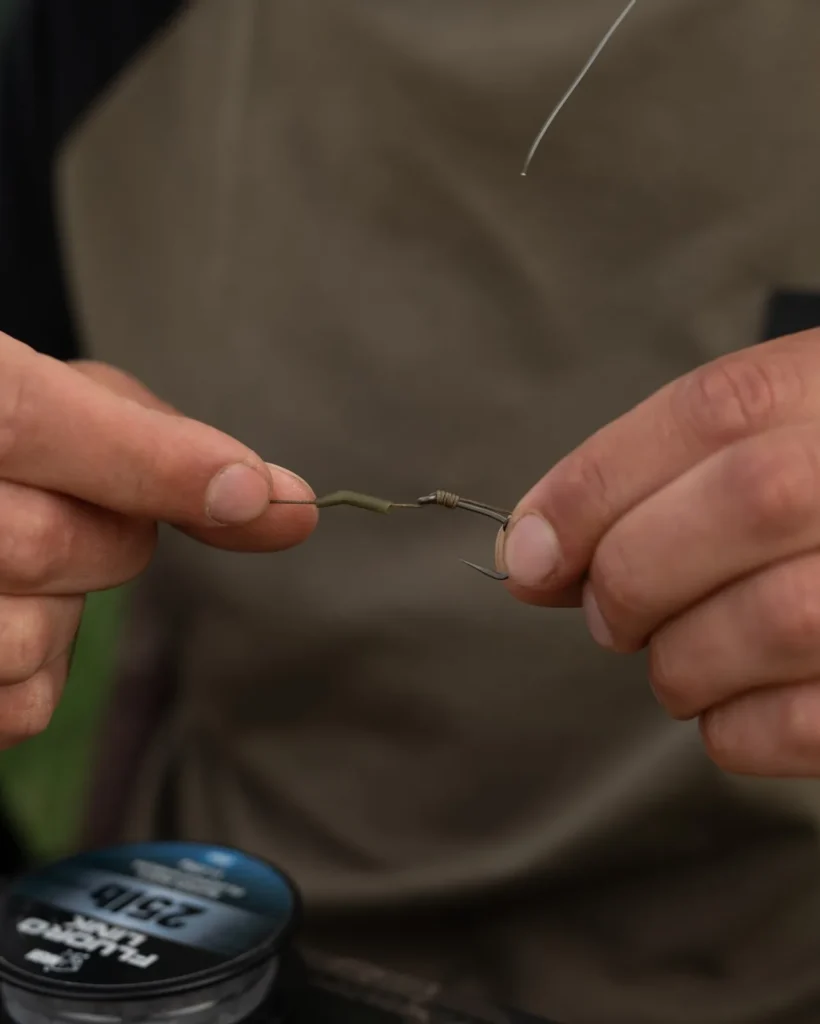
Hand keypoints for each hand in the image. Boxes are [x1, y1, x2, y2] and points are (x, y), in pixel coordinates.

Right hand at [0, 333, 315, 748]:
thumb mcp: (54, 398)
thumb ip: (158, 439)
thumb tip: (281, 500)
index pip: (23, 420)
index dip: (150, 462)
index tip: (255, 493)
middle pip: (50, 543)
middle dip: (109, 538)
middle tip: (86, 510)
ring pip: (30, 640)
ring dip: (63, 613)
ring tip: (16, 567)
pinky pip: (18, 708)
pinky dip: (40, 670)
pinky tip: (8, 615)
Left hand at [499, 329, 819, 776]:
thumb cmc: (810, 499)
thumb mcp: (760, 447)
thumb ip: (652, 483)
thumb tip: (529, 552)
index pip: (713, 413)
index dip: (596, 487)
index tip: (528, 551)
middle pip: (748, 501)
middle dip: (635, 575)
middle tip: (609, 614)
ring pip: (775, 618)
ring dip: (680, 661)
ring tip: (678, 659)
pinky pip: (802, 724)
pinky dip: (734, 728)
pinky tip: (732, 703)